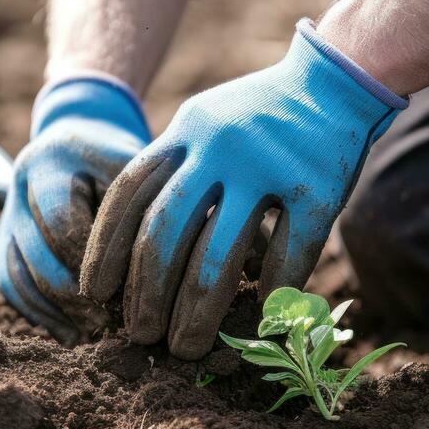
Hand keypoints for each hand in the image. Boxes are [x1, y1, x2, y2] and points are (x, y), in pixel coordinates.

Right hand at [0, 76, 149, 342]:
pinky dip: (40, 315)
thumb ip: (146, 208)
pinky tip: (74, 336)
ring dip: (60, 312)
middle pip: (39, 258)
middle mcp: (18, 189)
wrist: (81, 139)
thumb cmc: (122, 156)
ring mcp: (5, 216)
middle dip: (80, 298)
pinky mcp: (3, 239)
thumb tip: (185, 258)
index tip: (134, 294)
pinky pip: (11, 285)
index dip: (96, 266)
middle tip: (120, 324)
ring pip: (19, 277)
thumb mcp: (138, 166)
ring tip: (100, 334)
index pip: (64, 227)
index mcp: (50, 164)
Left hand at [81, 19, 405, 358]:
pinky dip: (271, 290)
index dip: (105, 249)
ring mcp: (269, 166)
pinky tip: (260, 312)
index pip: (128, 195)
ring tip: (186, 348)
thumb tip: (132, 253)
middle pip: (165, 234)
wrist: (334, 80)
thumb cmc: (259, 116)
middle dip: (145, 294)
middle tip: (139, 336)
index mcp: (186, 131)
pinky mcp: (317, 187)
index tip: (95, 294)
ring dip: (196, 312)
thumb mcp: (203, 123)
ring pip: (218, 257)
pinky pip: (288, 254)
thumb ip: (173, 171)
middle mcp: (219, 146)